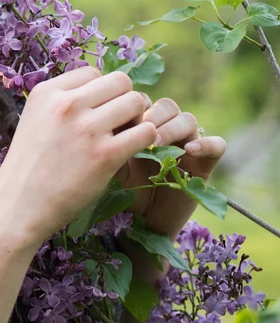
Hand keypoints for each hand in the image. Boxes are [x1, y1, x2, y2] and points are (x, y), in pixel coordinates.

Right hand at [0, 66, 156, 246]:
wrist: (19, 204)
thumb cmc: (29, 165)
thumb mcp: (35, 119)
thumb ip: (62, 102)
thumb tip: (101, 91)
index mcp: (46, 92)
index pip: (93, 72)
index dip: (101, 91)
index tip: (97, 111)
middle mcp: (66, 104)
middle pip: (119, 81)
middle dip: (123, 99)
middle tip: (119, 122)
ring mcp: (86, 129)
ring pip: (136, 102)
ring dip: (138, 117)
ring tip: (126, 135)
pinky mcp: (105, 155)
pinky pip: (146, 131)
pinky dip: (146, 139)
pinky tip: (132, 150)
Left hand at [116, 97, 226, 238]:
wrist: (141, 221)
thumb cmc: (122, 190)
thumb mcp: (111, 162)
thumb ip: (111, 141)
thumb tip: (106, 119)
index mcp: (143, 126)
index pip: (144, 101)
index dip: (134, 107)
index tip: (119, 120)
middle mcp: (167, 131)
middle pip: (168, 105)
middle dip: (154, 114)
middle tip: (140, 128)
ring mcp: (187, 146)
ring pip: (188, 120)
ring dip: (172, 127)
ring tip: (157, 143)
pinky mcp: (204, 165)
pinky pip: (218, 145)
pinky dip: (207, 143)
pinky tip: (191, 149)